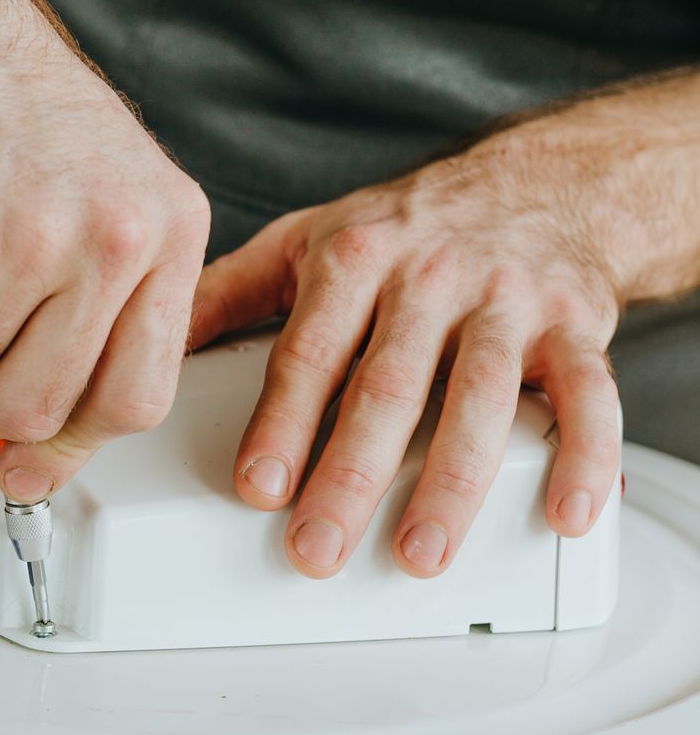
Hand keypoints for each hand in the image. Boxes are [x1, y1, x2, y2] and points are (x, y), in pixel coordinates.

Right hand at [0, 0, 209, 503]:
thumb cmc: (0, 90)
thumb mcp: (99, 195)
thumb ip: (91, 323)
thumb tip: (43, 458)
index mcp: (166, 227)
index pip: (137, 394)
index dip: (74, 440)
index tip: (37, 457)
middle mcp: (109, 235)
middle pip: (39, 408)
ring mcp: (23, 241)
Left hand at [189, 120, 630, 579]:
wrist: (541, 182)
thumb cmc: (410, 225)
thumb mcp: (308, 239)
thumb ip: (226, 293)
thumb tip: (144, 343)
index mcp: (356, 257)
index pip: (310, 352)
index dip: (282, 423)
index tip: (258, 487)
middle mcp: (432, 276)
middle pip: (388, 386)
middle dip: (350, 475)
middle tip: (318, 547)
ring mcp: (508, 302)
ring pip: (482, 398)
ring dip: (452, 484)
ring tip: (420, 552)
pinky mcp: (578, 326)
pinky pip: (590, 395)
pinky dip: (586, 456)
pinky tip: (566, 515)